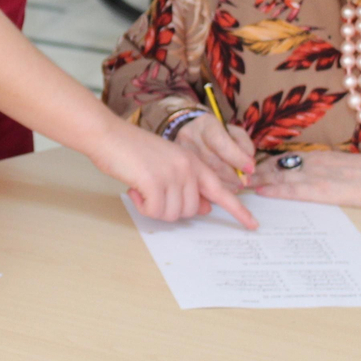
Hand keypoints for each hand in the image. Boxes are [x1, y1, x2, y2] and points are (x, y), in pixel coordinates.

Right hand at [88, 117, 257, 227]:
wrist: (108, 135)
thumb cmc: (132, 151)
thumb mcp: (166, 165)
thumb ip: (187, 185)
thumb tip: (204, 208)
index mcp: (193, 162)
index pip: (221, 191)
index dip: (238, 211)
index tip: (253, 225)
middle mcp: (187, 168)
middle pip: (191, 212)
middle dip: (170, 209)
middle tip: (152, 192)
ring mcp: (172, 174)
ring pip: (172, 214)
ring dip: (154, 208)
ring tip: (142, 188)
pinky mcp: (154, 182)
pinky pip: (154, 211)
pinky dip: (142, 206)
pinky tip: (134, 189)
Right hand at [173, 117, 256, 191]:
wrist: (187, 130)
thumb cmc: (215, 133)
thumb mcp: (232, 131)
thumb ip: (243, 144)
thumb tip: (248, 164)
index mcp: (205, 125)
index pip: (222, 143)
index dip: (238, 158)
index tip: (251, 168)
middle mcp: (189, 137)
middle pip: (213, 162)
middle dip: (233, 175)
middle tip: (245, 181)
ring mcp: (179, 153)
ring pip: (204, 175)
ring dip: (226, 184)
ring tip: (237, 185)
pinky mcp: (174, 166)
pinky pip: (195, 183)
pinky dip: (212, 190)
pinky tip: (223, 189)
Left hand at [245, 150, 360, 209]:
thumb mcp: (337, 163)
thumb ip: (318, 166)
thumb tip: (303, 171)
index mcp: (314, 157)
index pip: (281, 159)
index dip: (260, 164)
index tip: (245, 168)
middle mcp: (309, 164)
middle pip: (273, 167)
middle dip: (252, 172)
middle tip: (233, 177)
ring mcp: (312, 176)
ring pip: (277, 177)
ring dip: (256, 181)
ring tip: (238, 185)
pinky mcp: (318, 190)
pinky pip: (291, 190)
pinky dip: (274, 191)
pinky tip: (260, 192)